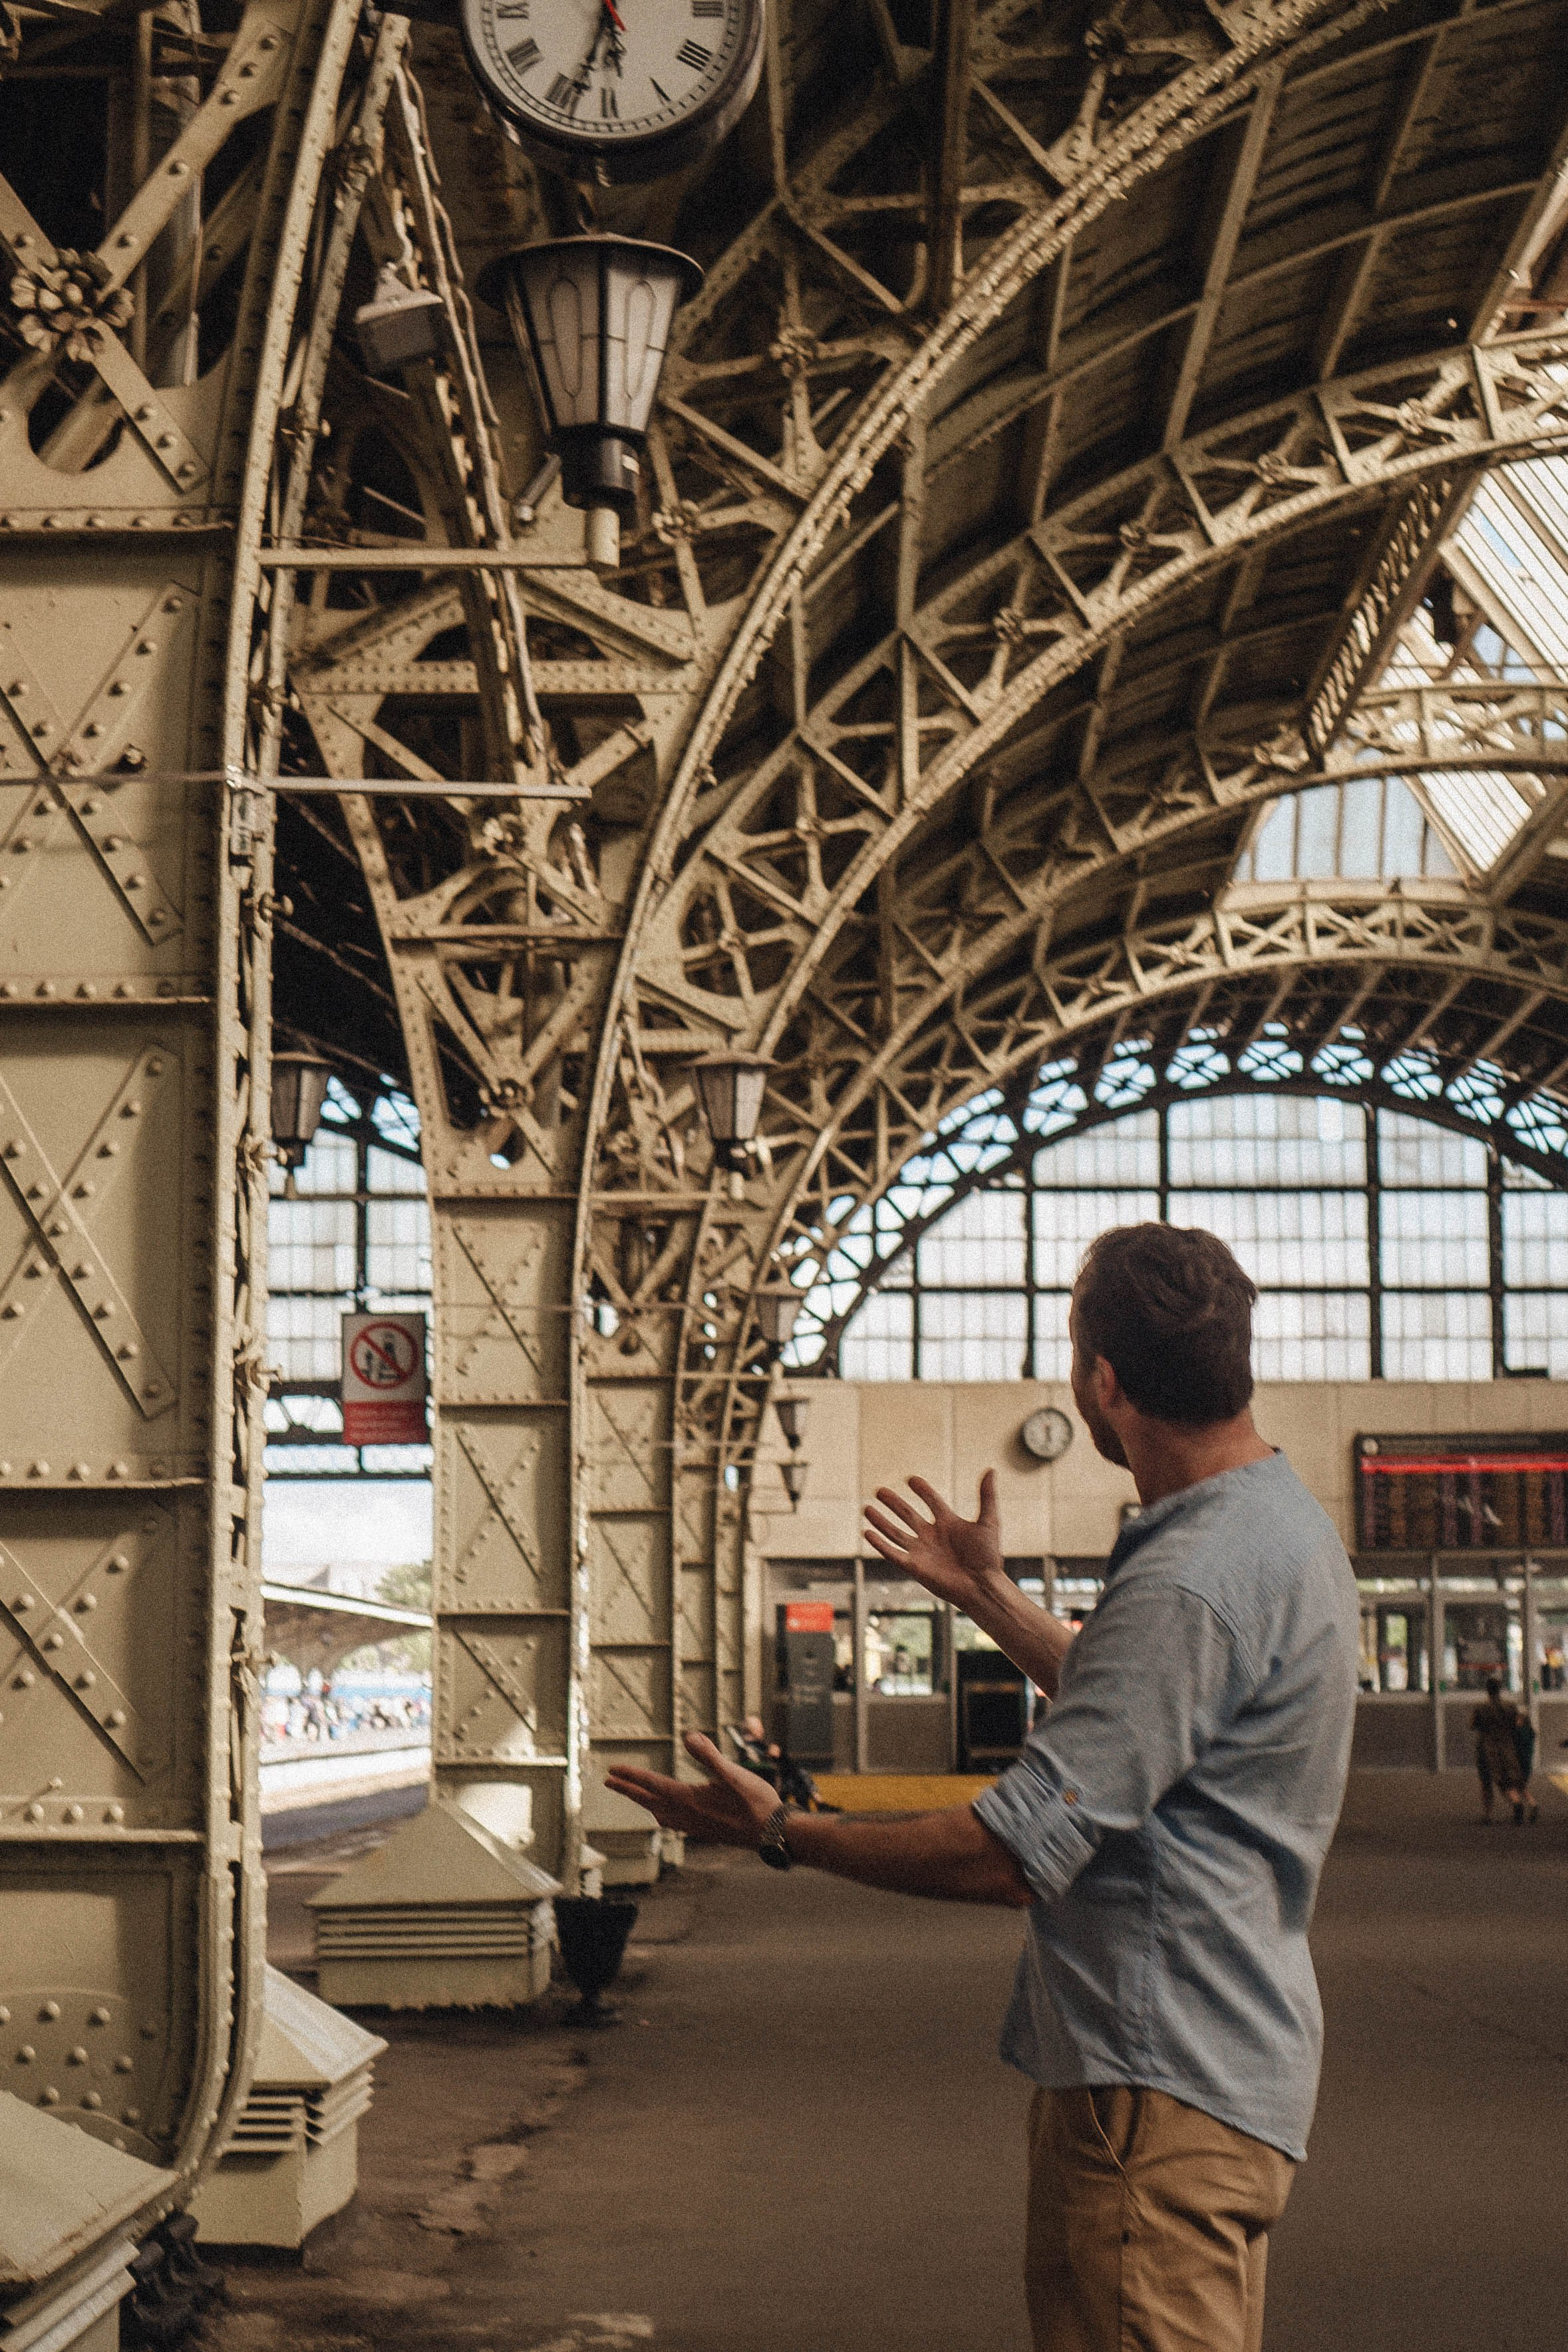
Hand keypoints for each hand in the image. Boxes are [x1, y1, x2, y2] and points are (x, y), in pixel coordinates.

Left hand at [604, 1730, 781, 1847]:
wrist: (774, 1833)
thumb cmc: (756, 1802)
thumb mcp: (733, 1773)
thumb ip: (709, 1755)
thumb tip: (688, 1736)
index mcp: (690, 1801)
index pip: (653, 1785)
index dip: (631, 1777)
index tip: (612, 1770)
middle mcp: (688, 1817)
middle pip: (650, 1801)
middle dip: (629, 1791)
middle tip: (609, 1782)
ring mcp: (696, 1827)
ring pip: (661, 1814)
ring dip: (644, 1803)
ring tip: (635, 1796)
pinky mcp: (705, 1832)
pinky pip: (674, 1823)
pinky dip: (662, 1813)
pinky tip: (668, 1814)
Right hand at [863, 1470, 1005, 1611]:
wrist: (982, 1586)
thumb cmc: (988, 1558)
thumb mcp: (989, 1522)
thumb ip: (987, 1497)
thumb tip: (991, 1470)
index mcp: (949, 1524)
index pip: (931, 1501)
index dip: (923, 1490)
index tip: (911, 1479)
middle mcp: (932, 1536)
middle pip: (908, 1515)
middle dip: (893, 1503)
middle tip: (879, 1491)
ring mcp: (922, 1551)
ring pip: (896, 1532)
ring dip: (881, 1521)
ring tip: (867, 1508)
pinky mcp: (914, 1567)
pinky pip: (893, 1553)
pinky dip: (880, 1544)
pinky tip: (867, 1533)